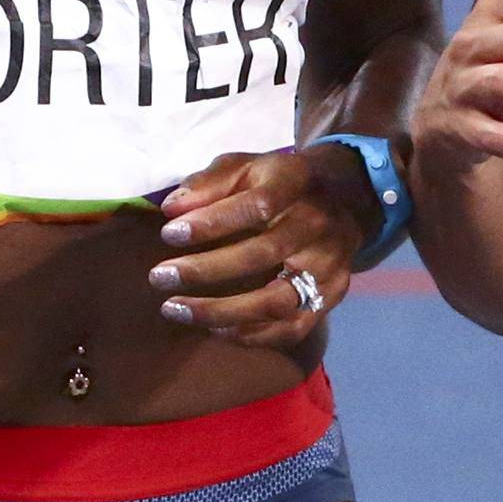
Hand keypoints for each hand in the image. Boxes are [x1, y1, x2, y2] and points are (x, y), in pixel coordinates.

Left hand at [147, 145, 375, 347]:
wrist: (343, 196)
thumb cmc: (277, 182)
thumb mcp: (244, 166)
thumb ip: (207, 183)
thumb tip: (171, 210)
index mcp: (296, 182)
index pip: (256, 205)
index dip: (211, 222)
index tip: (170, 234)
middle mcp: (319, 224)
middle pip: (263, 253)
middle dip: (206, 270)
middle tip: (159, 276)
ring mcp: (330, 265)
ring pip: (278, 301)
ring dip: (221, 311)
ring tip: (176, 309)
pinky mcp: (331, 296)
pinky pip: (291, 328)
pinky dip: (250, 335)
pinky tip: (213, 327)